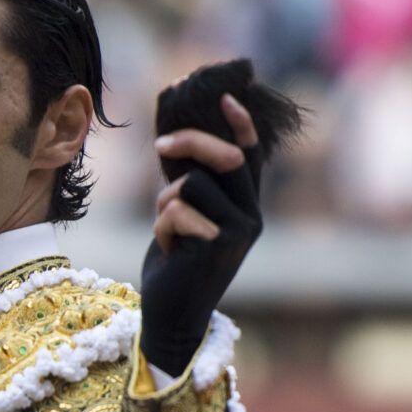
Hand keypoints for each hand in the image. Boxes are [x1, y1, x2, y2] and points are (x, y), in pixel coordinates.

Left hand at [140, 89, 263, 375]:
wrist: (172, 314)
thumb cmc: (176, 262)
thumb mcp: (183, 214)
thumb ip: (186, 181)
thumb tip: (173, 136)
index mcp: (245, 206)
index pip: (251, 157)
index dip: (241, 125)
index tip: (227, 97)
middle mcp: (250, 216)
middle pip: (225, 157)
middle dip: (190, 142)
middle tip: (160, 145)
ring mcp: (238, 232)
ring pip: (192, 183)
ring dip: (165, 200)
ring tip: (166, 226)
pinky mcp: (217, 246)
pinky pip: (177, 210)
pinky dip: (162, 226)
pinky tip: (170, 251)